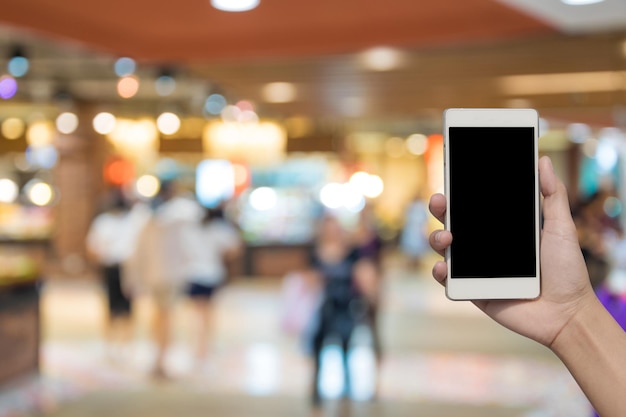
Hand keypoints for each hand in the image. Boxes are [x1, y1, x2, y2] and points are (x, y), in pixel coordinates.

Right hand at [428, 156, 596, 347]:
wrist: (567, 314)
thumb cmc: (567, 271)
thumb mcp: (561, 228)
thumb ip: (552, 195)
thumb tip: (542, 161)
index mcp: (502, 228)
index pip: (474, 205)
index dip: (460, 192)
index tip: (452, 176)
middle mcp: (484, 245)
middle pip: (453, 221)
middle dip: (441, 208)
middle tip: (440, 201)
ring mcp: (476, 268)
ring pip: (445, 248)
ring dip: (437, 238)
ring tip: (447, 238)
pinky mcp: (471, 290)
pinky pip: (447, 280)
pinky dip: (440, 272)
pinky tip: (444, 267)